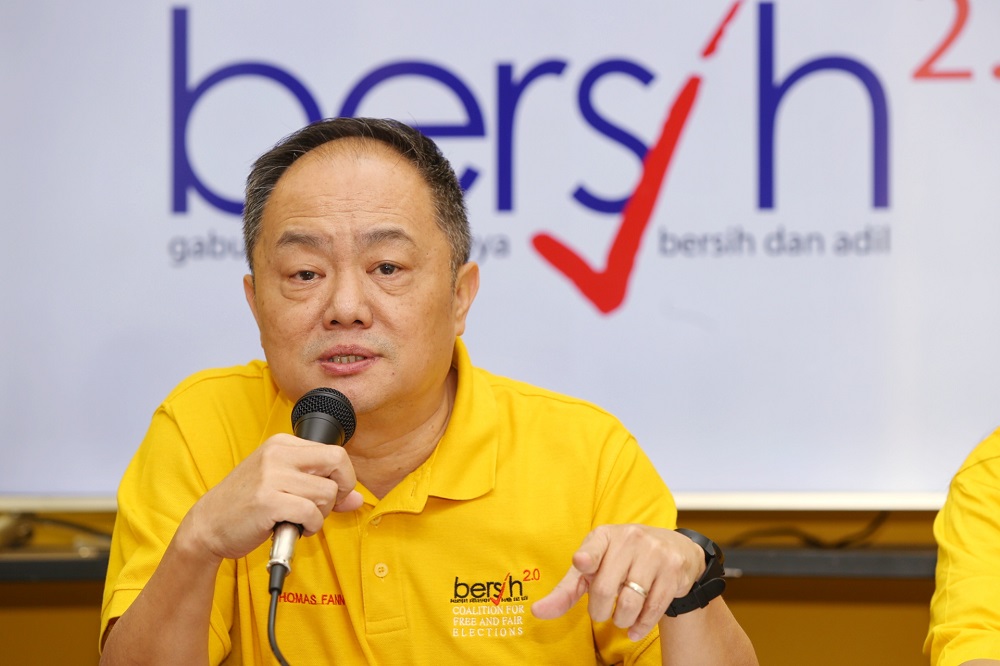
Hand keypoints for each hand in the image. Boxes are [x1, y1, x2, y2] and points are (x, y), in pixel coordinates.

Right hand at [178, 433, 362, 562]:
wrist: (208, 525)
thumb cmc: (247, 505)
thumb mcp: (284, 486)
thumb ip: (321, 487)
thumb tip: (358, 498)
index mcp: (281, 443)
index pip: (335, 451)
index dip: (343, 477)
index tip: (332, 494)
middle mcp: (277, 454)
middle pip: (337, 462)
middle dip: (339, 490)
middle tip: (321, 507)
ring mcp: (271, 476)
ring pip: (327, 492)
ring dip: (321, 514)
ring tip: (301, 519)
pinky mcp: (268, 501)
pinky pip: (311, 513)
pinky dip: (311, 526)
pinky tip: (296, 528)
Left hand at [531, 525, 705, 640]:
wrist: (673, 548)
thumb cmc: (622, 560)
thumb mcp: (594, 566)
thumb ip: (567, 589)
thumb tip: (537, 612)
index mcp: (604, 535)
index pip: (593, 548)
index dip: (586, 558)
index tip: (581, 563)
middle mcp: (629, 539)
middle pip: (605, 588)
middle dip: (599, 611)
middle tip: (601, 613)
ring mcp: (653, 553)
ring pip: (630, 602)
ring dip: (621, 620)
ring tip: (620, 618)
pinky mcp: (672, 569)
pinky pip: (654, 608)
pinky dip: (641, 626)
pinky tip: (635, 630)